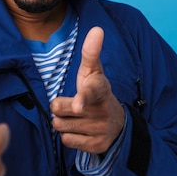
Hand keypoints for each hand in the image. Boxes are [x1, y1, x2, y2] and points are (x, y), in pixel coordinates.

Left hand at [50, 27, 124, 154]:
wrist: (117, 123)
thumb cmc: (96, 91)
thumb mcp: (93, 72)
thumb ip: (91, 52)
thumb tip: (97, 29)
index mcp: (99, 89)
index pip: (89, 92)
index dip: (82, 99)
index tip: (79, 105)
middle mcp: (101, 110)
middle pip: (59, 110)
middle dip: (60, 107)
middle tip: (73, 105)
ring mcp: (100, 130)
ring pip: (60, 126)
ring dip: (63, 122)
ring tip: (77, 118)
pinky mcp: (96, 146)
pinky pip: (67, 142)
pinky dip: (69, 137)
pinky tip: (80, 130)